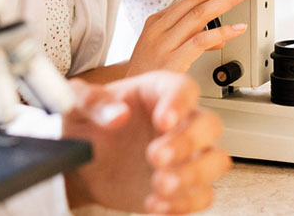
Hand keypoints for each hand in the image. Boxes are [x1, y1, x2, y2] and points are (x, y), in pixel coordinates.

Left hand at [63, 72, 229, 213]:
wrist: (84, 165)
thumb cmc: (87, 127)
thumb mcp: (77, 105)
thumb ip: (92, 102)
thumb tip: (117, 115)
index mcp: (157, 93)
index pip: (184, 89)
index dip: (179, 103)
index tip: (162, 121)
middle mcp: (180, 121)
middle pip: (210, 124)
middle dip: (188, 142)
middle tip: (155, 157)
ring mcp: (186, 156)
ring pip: (217, 160)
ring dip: (193, 175)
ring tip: (158, 185)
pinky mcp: (184, 186)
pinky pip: (202, 195)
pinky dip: (184, 203)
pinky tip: (155, 203)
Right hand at [126, 0, 258, 75]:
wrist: (126, 99)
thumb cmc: (147, 74)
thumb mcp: (167, 50)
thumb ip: (192, 38)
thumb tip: (219, 36)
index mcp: (158, 21)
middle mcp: (160, 27)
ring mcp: (164, 43)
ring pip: (200, 14)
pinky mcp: (172, 60)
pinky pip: (200, 41)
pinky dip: (221, 32)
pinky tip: (238, 28)